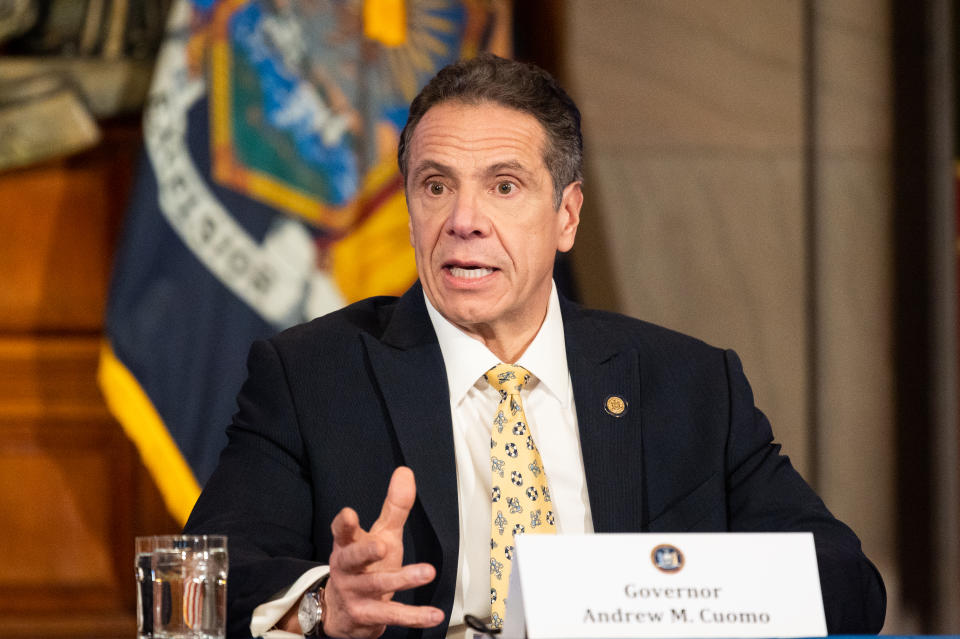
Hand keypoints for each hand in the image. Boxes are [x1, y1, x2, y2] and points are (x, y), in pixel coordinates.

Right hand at [323, 466, 443, 637]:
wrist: (342, 611)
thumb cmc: (365, 565)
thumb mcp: (380, 534)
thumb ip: (394, 507)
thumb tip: (405, 472)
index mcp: (348, 545)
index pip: (341, 532)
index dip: (344, 524)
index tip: (349, 514)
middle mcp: (348, 568)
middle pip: (353, 559)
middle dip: (365, 552)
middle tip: (382, 546)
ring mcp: (356, 593)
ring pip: (377, 586)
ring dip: (403, 579)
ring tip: (427, 572)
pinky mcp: (367, 616)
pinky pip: (392, 615)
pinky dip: (415, 616)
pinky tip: (434, 614)